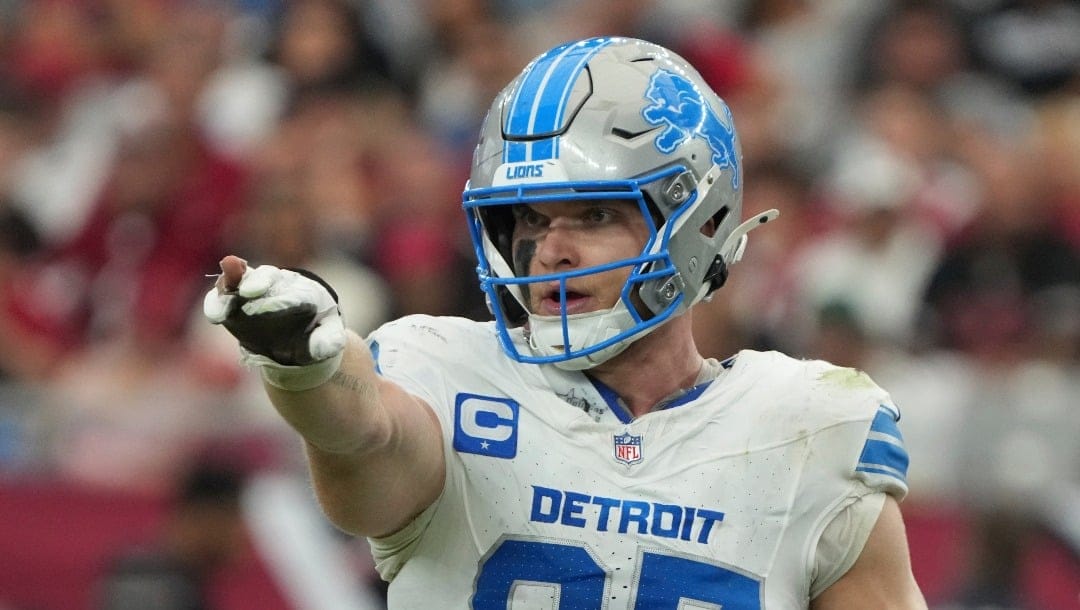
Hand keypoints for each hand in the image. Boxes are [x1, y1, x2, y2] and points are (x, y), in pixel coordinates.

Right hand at [204, 255, 345, 366]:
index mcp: (305, 294)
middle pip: (267, 276)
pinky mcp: (236, 300)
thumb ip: (328, 343)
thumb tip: (324, 348)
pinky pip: (224, 294)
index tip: (270, 310)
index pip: (295, 294)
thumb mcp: (328, 340)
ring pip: (242, 278)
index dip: (282, 301)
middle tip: (249, 291)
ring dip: (232, 280)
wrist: (297, 335)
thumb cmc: (315, 334)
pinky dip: (217, 301)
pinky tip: (214, 315)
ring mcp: (256, 290)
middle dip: (258, 282)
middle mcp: (279, 286)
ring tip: (224, 289)